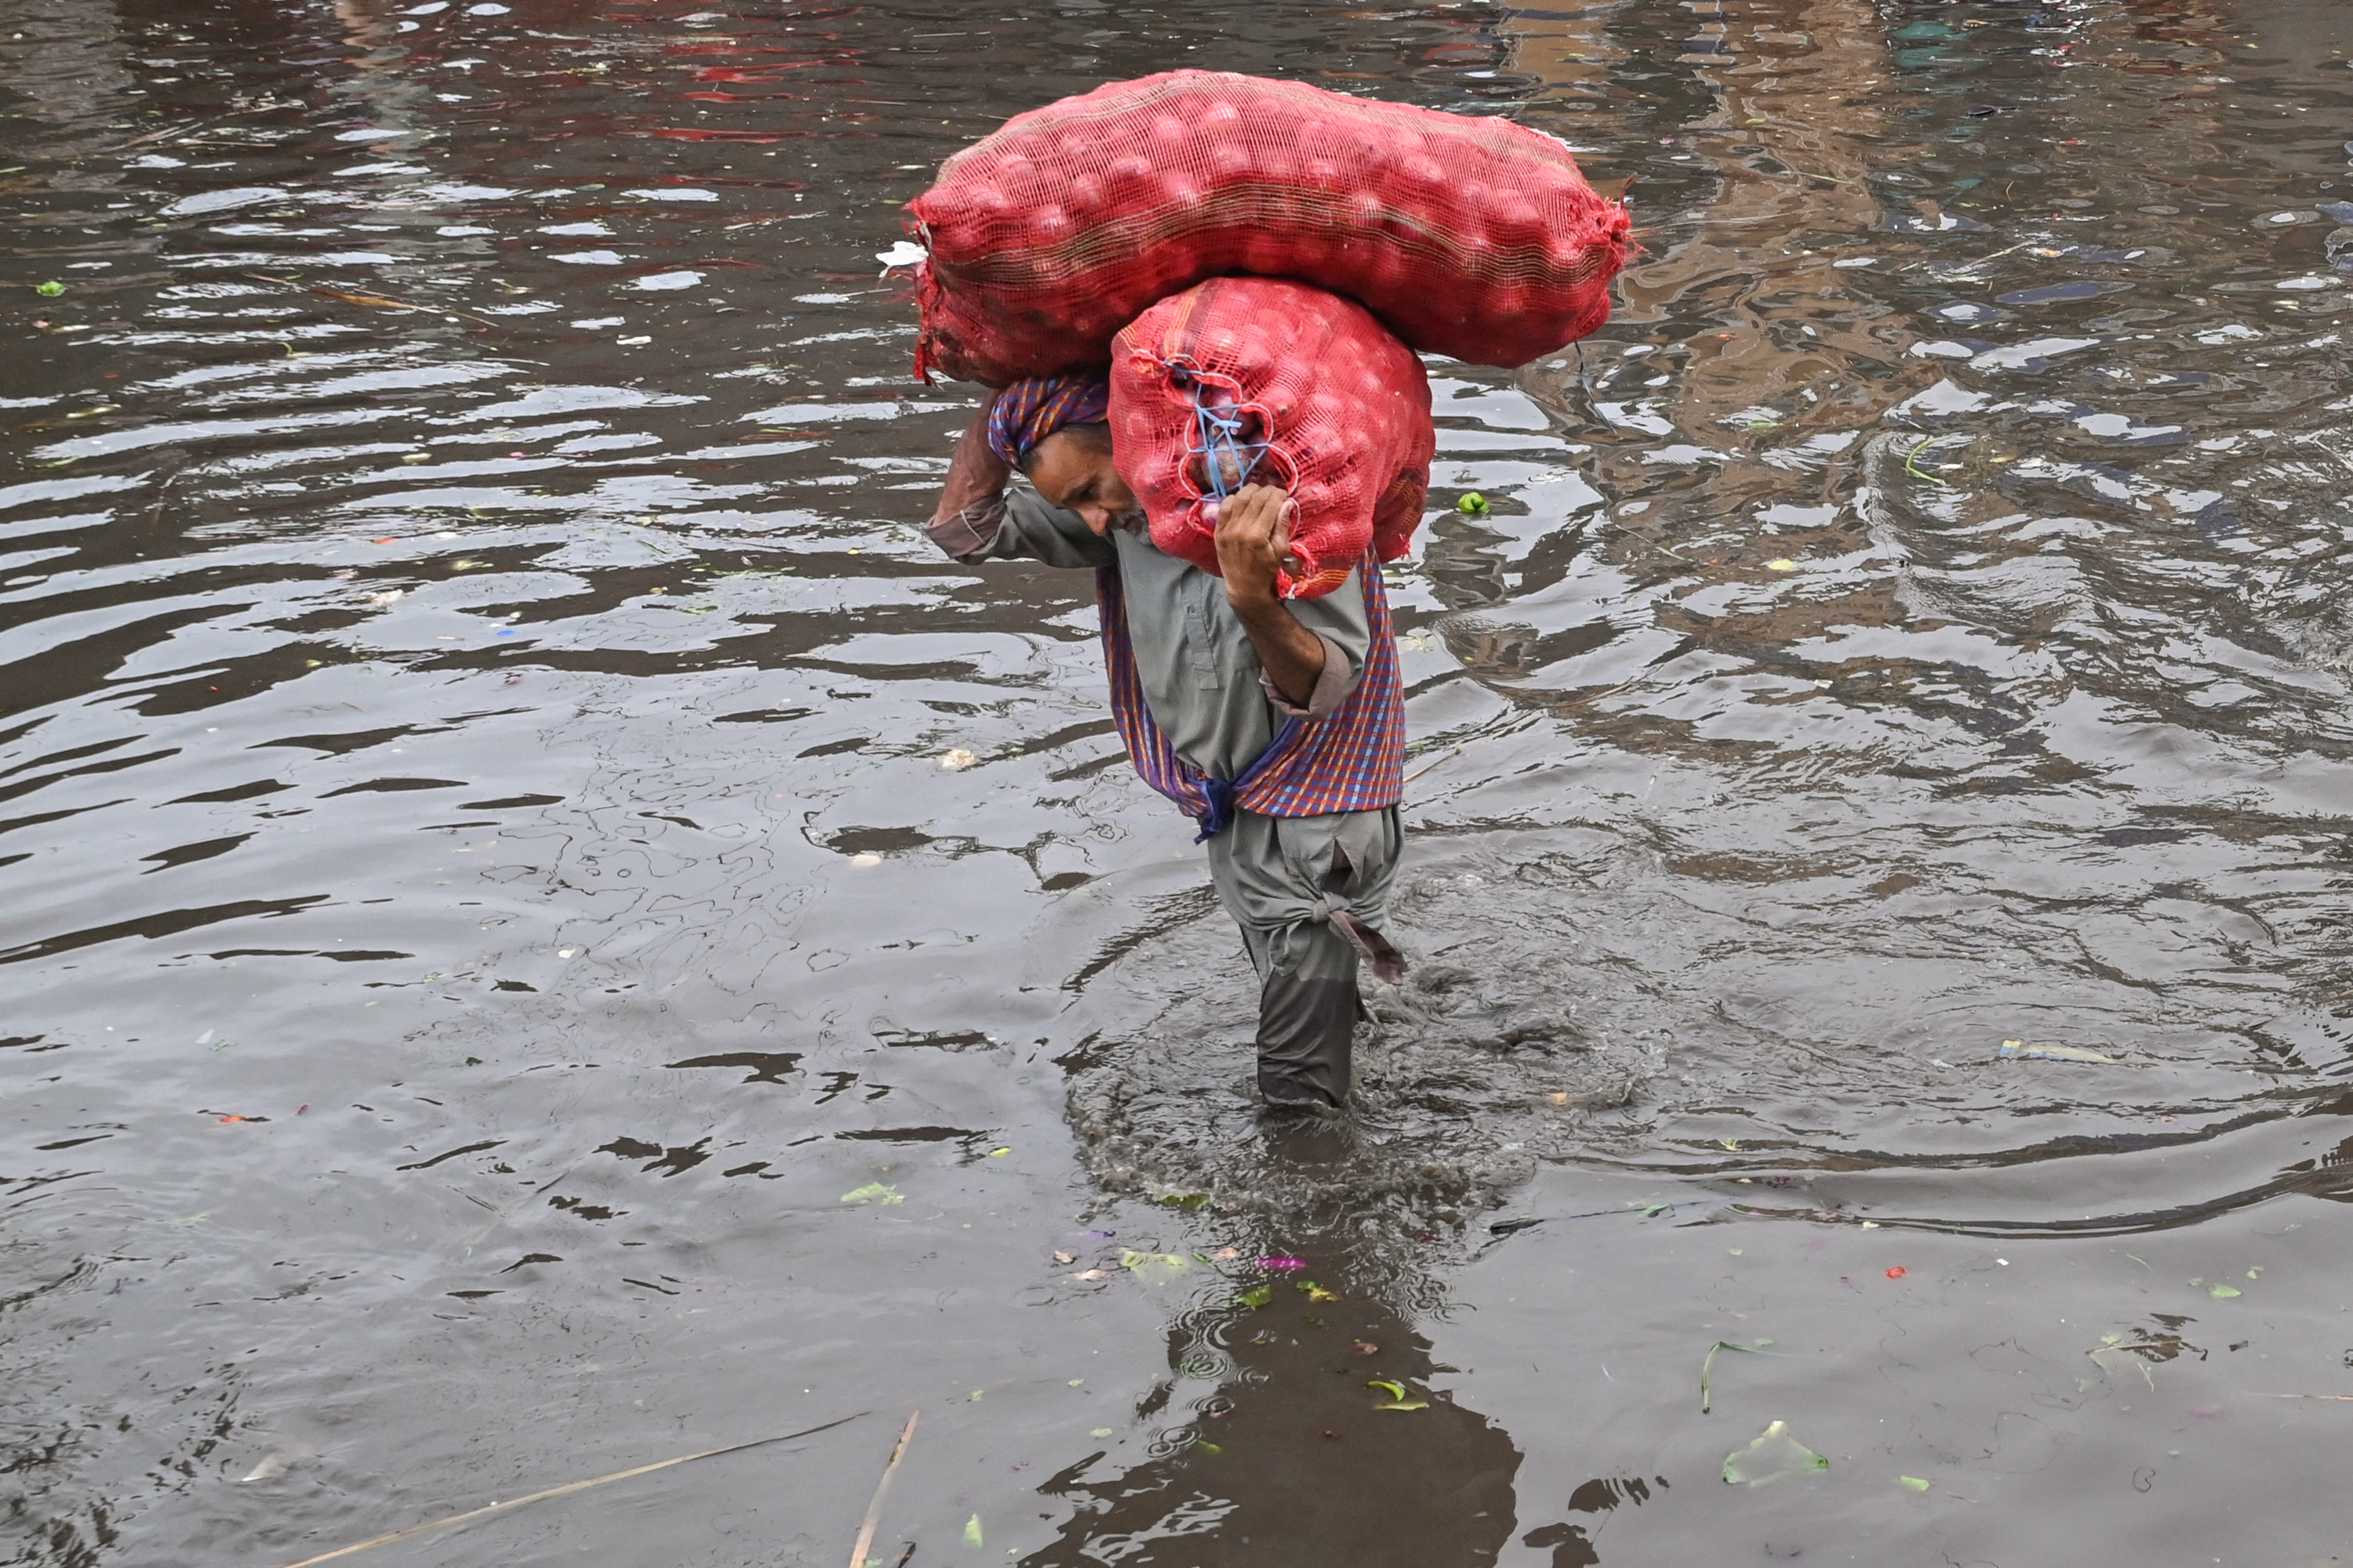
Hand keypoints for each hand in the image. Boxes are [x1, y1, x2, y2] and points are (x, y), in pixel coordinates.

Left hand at [1211, 484, 1300, 604]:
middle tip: (1274, 491)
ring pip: (1238, 498)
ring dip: (1251, 490)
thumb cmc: (1267, 571)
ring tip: (1260, 492)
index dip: (1279, 494)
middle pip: (1255, 498)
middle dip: (1267, 490)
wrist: (1244, 588)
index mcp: (1258, 535)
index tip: (1284, 493)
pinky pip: (1224, 507)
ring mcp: (1226, 530)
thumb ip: (1283, 525)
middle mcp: (1240, 529)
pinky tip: (1242, 499)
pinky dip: (1234, 498)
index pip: (1270, 504)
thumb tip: (1287, 502)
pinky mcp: (1218, 532)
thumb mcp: (1281, 551)